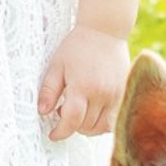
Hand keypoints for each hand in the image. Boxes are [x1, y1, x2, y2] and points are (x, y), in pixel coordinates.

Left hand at [37, 26, 129, 142]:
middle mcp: (102, 94)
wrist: (105, 31)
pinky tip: (91, 108)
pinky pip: (113, 119)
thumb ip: (49, 90)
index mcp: (82, 87)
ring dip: (87, 126)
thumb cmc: (77, 46)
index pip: (72, 121)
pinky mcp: (123, 94)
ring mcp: (115, 95)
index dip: (60, 132)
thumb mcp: (57, 65)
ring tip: (78, 109)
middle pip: (86, 126)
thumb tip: (41, 112)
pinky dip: (101, 121)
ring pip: (101, 127)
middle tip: (62, 110)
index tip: (53, 134)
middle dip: (71, 125)